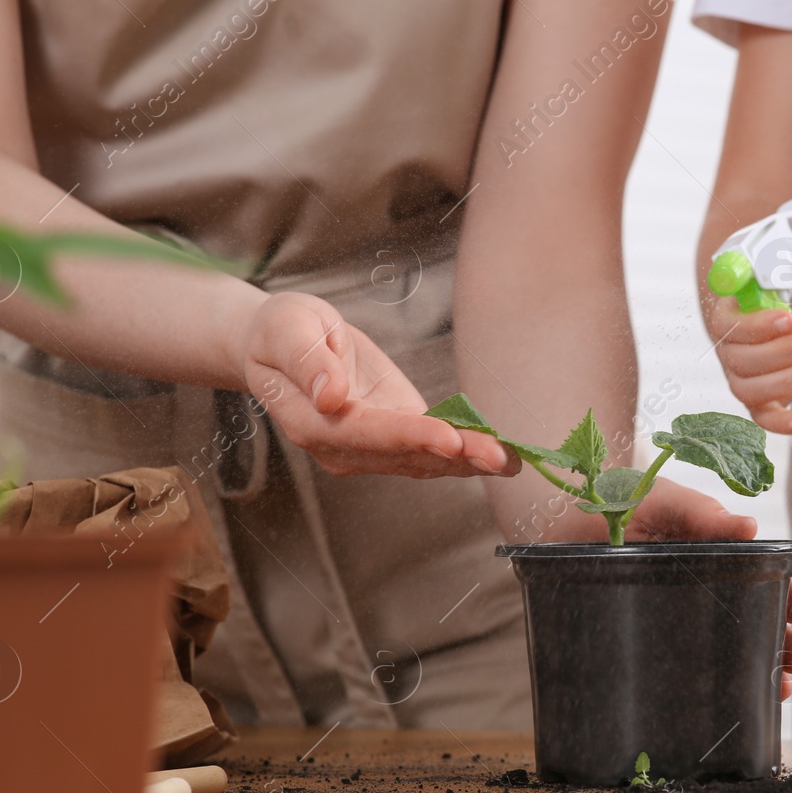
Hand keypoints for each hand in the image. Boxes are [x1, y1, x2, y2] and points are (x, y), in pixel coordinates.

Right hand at [240, 292, 518, 477]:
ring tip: (511, 461)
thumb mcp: (285, 330)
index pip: (367, 433)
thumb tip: (331, 397)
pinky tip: (503, 458)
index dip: (410, 436)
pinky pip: (432, 450)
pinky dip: (467, 454)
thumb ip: (307, 363)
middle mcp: (343, 446)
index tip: (448, 437)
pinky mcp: (394, 436)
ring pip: (423, 461)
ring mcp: (369, 448)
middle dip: (454, 455)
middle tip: (498, 456)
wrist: (281, 343)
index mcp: (312, 421)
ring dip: (469, 462)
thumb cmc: (280, 332)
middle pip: (403, 454)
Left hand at [528, 476, 791, 699]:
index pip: (762, 576)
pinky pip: (678, 658)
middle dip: (781, 641)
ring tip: (778, 690)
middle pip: (752, 616)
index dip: (786, 595)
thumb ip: (705, 514)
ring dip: (757, 666)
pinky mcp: (644, 630)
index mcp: (715, 550)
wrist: (562, 512)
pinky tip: (722, 699)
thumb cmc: (620, 495)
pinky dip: (705, 682)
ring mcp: (673, 609)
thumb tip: (751, 527)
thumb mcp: (666, 501)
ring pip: (723, 643)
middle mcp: (701, 583)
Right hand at [702, 224, 791, 434]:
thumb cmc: (782, 271)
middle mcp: (727, 344)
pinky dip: (778, 423)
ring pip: (749, 388)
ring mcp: (740, 371)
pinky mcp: (757, 393)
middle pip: (741, 358)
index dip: (756, 325)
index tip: (788, 317)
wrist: (772, 293)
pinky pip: (759, 415)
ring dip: (787, 382)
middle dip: (783, 352)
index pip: (729, 322)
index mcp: (728, 308)